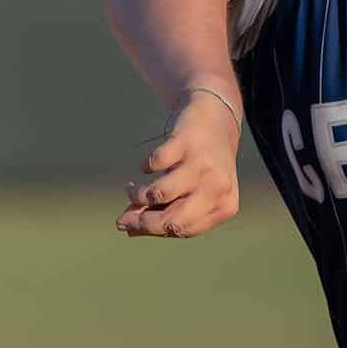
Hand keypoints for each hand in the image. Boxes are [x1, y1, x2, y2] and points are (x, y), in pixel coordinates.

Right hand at [117, 93, 240, 237]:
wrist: (216, 118)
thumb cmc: (202, 164)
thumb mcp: (194, 191)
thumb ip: (166, 210)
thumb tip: (128, 227)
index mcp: (224, 207)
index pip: (183, 230)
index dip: (152, 230)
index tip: (128, 226)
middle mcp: (218, 189)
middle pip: (173, 220)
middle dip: (142, 222)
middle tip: (122, 218)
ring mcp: (204, 165)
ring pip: (160, 194)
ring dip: (138, 194)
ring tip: (131, 188)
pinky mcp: (187, 143)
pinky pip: (155, 163)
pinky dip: (146, 166)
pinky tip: (147, 166)